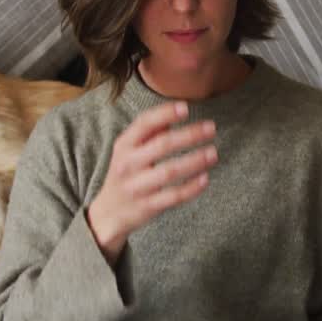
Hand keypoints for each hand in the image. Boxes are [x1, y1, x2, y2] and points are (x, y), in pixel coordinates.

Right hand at [86, 101, 216, 263]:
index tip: (186, 108)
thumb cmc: (125, 173)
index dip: (165, 113)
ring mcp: (137, 186)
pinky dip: (191, 188)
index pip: (144, 124)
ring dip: (194, 161)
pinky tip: (206, 178)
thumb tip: (176, 108)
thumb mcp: (128, 149)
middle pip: (162, 145)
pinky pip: (173, 196)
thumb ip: (150, 130)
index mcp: (124, 145)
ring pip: (170, 171)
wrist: (108, 213)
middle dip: (189, 135)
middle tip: (211, 128)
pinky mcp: (148, 206)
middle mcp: (129, 164)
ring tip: (213, 153)